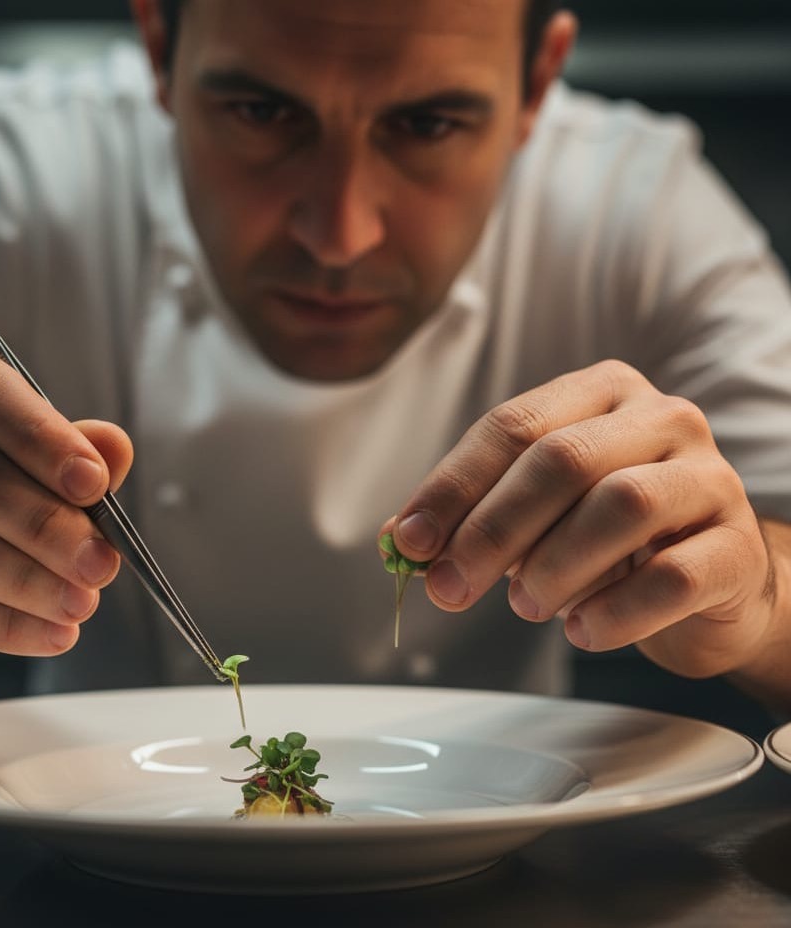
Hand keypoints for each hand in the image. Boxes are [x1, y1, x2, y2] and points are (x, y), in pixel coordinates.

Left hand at [383, 360, 775, 680]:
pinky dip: (615, 610)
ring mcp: (709, 478)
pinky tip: (582, 630)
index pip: (512, 426)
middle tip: (450, 586)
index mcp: (599, 394)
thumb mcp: (536, 512)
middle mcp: (661, 418)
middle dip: (492, 530)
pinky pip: (673, 575)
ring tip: (525, 606)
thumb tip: (401, 538)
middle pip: (562, 461)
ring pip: (621, 506)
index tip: (412, 541)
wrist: (709, 579)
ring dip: (553, 566)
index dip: (454, 486)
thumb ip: (473, 514)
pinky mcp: (739, 546)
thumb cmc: (607, 536)